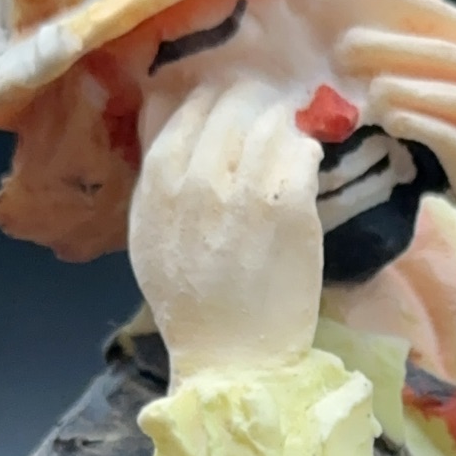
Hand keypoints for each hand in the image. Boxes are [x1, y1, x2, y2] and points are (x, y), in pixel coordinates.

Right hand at [128, 77, 322, 384]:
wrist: (231, 358)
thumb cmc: (189, 302)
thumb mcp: (149, 233)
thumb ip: (156, 172)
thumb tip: (164, 104)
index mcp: (160, 181)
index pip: (189, 105)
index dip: (214, 98)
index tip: (233, 106)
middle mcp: (199, 177)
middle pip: (231, 104)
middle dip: (253, 103)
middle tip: (269, 112)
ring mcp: (247, 191)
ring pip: (270, 123)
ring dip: (283, 125)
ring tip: (289, 139)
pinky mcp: (290, 208)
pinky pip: (302, 152)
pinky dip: (306, 151)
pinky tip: (306, 163)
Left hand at [332, 0, 455, 252]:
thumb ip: (440, 53)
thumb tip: (372, 29)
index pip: (428, 9)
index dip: (380, 2)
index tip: (338, 3)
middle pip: (430, 49)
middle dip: (380, 46)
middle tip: (339, 52)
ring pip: (438, 91)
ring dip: (393, 88)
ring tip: (364, 93)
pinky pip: (446, 135)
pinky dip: (414, 124)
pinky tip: (390, 121)